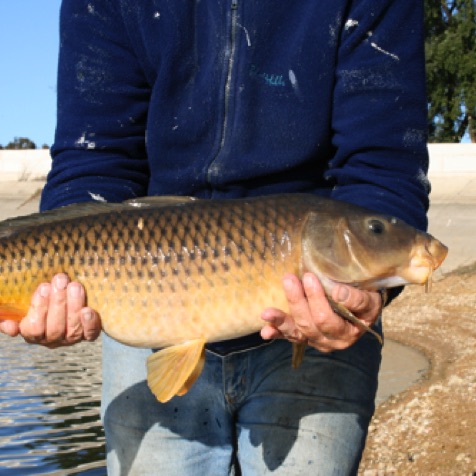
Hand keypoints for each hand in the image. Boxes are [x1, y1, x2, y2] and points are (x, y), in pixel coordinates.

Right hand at [0, 273, 101, 347]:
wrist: (65, 300)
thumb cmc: (42, 300)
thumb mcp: (22, 306)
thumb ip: (11, 314)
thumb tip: (8, 325)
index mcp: (32, 334)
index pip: (34, 328)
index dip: (39, 308)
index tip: (44, 287)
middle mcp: (52, 340)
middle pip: (55, 328)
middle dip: (58, 302)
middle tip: (61, 281)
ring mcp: (70, 338)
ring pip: (72, 329)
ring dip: (74, 306)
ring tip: (75, 286)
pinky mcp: (87, 334)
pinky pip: (90, 334)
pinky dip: (90, 323)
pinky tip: (89, 310)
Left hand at [260, 273, 381, 352]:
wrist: (364, 308)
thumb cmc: (367, 301)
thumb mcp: (370, 298)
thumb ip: (357, 299)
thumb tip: (338, 292)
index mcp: (347, 333)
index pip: (329, 319)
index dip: (317, 299)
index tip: (309, 277)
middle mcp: (330, 341)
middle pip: (309, 324)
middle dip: (297, 301)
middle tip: (289, 279)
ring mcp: (315, 340)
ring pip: (297, 332)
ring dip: (281, 320)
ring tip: (266, 312)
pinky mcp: (304, 336)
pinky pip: (289, 335)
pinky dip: (277, 332)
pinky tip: (265, 331)